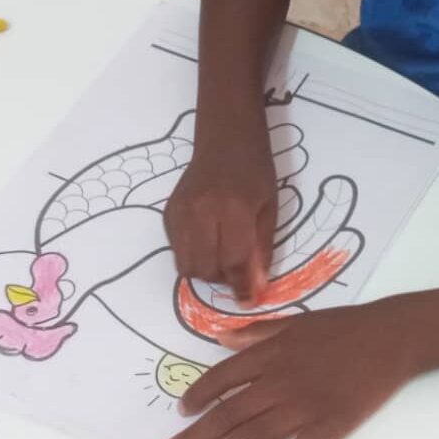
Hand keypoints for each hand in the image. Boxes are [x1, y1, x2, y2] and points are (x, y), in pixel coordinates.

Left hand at [159, 301, 416, 438]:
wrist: (391, 337)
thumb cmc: (345, 326)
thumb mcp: (296, 321)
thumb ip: (257, 332)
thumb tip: (221, 339)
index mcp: (272, 352)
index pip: (223, 377)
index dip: (199, 396)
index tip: (182, 412)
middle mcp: (281, 381)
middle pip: (229, 413)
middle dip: (195, 436)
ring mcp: (305, 406)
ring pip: (254, 436)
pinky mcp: (330, 425)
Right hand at [164, 129, 276, 303]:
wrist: (225, 138)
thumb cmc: (255, 170)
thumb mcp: (270, 208)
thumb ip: (261, 249)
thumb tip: (255, 288)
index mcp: (234, 210)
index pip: (234, 262)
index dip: (241, 287)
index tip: (247, 300)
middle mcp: (202, 212)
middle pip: (206, 269)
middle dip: (223, 280)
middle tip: (237, 270)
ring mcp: (180, 212)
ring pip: (186, 265)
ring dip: (206, 271)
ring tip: (222, 256)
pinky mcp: (168, 213)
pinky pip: (176, 250)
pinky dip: (192, 255)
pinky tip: (208, 240)